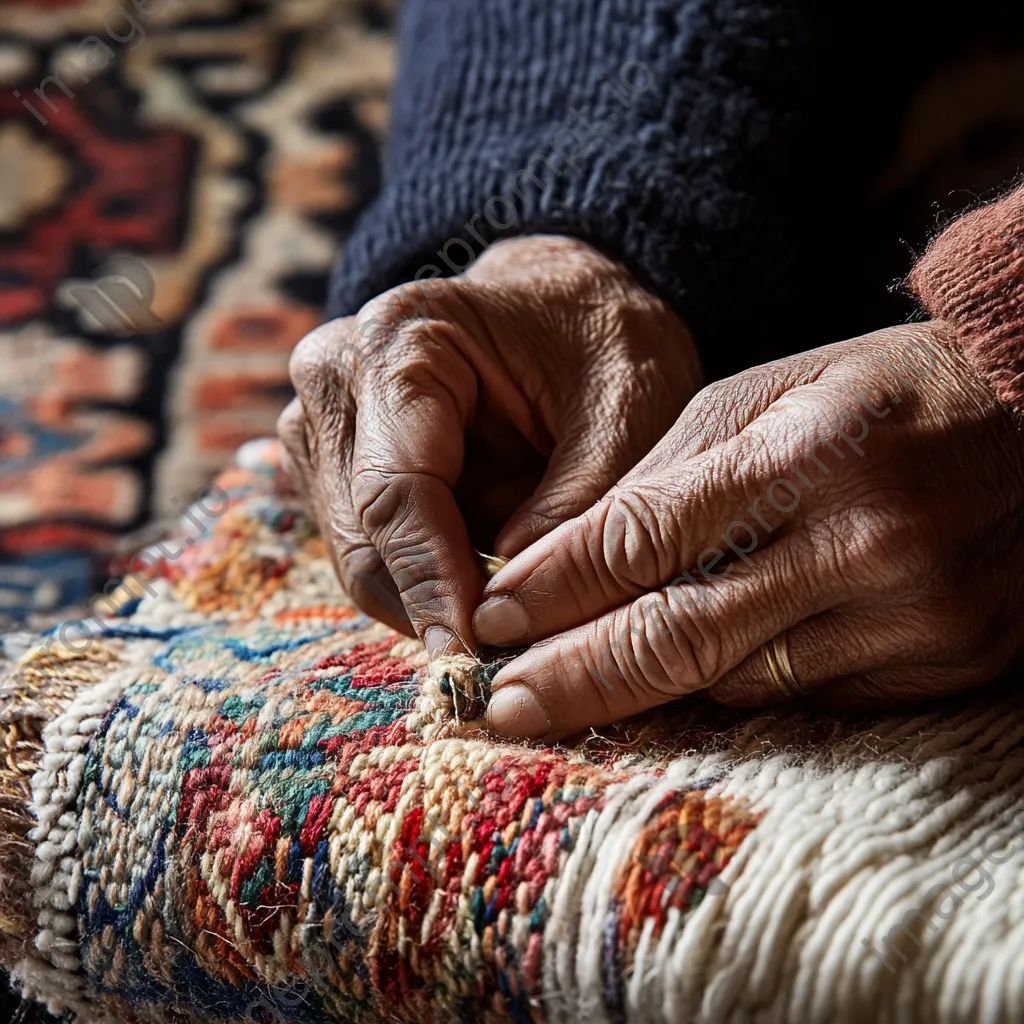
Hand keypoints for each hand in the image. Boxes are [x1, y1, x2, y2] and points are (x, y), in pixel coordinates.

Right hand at [277, 236, 700, 654]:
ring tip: (518, 588)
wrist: (563, 307)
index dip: (435, 585)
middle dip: (436, 603)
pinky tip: (488, 567)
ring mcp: (322, 425)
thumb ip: (575, 505)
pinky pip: (372, 555)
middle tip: (512, 654)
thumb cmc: (604, 342)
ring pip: (362, 559)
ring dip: (436, 594)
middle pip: (364, 538)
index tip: (477, 654)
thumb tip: (505, 612)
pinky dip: (430, 581)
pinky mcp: (330, 467)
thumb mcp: (629, 411)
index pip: (397, 492)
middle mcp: (334, 378)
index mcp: (400, 339)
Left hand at [475, 322, 1023, 739]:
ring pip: (736, 683)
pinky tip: (685, 683)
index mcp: (809, 450)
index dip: (558, 590)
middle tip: (500, 706)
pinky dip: (733, 691)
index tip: (493, 624)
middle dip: (576, 677)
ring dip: (645, 690)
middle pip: (682, 636)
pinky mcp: (951, 662)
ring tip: (570, 694)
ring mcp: (918, 614)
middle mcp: (867, 540)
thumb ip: (666, 477)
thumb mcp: (765, 396)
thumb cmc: (876, 394)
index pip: (648, 539)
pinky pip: (807, 699)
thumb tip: (564, 565)